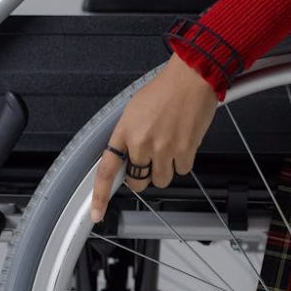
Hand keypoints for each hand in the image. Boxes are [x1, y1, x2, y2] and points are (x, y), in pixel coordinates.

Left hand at [90, 53, 218, 222]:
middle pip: (138, 182)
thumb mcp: (134, 110)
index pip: (107, 170)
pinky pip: (182, 171)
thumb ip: (129, 136)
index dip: (100, 196)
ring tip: (170, 147)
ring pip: (161, 180)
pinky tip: (183, 143)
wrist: (193, 77)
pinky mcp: (185, 150)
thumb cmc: (166, 89)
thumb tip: (128, 157)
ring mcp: (164, 149)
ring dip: (165, 170)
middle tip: (151, 160)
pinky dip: (183, 162)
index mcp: (125, 131)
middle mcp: (142, 143)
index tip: (97, 213)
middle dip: (143, 176)